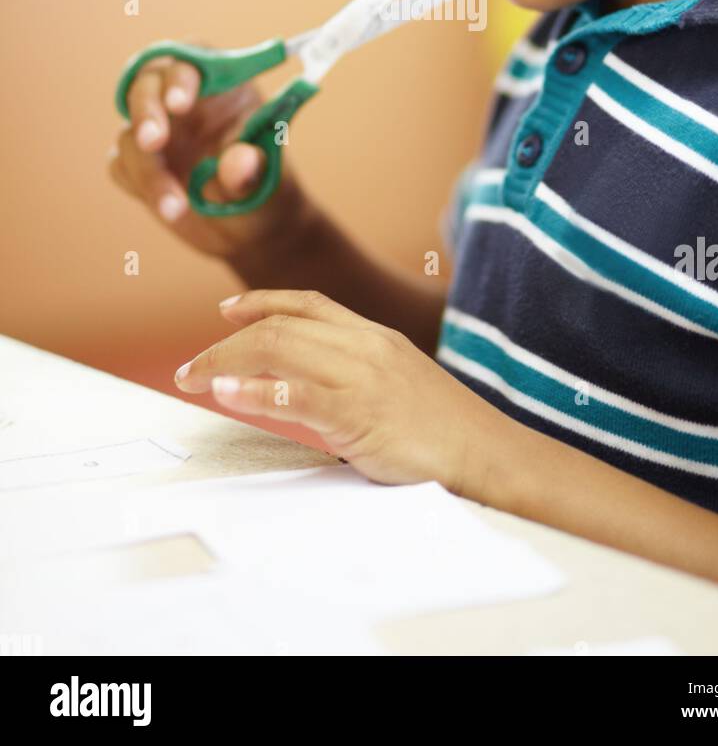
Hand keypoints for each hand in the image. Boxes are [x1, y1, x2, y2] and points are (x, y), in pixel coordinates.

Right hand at [107, 40, 307, 259]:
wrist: (249, 233)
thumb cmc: (268, 193)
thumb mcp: (270, 183)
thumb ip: (253, 170)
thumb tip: (237, 166)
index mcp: (222, 86)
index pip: (193, 60)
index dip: (180, 75)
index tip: (180, 104)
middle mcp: (185, 102)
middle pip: (147, 83)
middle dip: (146, 111)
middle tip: (154, 142)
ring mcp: (159, 131)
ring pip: (130, 134)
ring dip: (149, 171)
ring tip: (178, 209)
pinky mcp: (139, 163)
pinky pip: (122, 166)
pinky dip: (141, 187)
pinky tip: (171, 208)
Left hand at [174, 288, 504, 491]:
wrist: (487, 453)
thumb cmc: (443, 429)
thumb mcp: (398, 382)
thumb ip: (357, 373)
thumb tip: (310, 385)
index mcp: (374, 335)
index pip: (308, 302)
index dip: (261, 303)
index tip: (226, 312)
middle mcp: (364, 345)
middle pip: (280, 325)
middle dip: (226, 344)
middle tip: (191, 368)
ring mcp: (361, 376)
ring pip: (279, 348)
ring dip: (225, 362)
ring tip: (193, 379)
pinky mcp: (358, 413)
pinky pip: (295, 395)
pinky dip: (254, 392)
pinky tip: (226, 396)